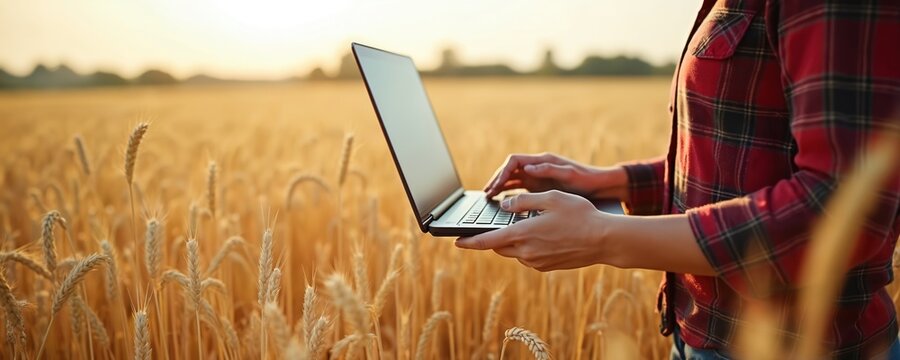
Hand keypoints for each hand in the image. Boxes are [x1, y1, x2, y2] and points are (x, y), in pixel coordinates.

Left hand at [455, 190, 609, 271]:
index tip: (456, 242)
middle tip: (493, 227)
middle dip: (493, 238)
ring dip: (512, 241)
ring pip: (514, 252)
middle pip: (499, 247)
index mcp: (523, 235)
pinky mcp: (547, 267)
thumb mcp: (550, 198)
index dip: (469, 242)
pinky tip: (542, 235)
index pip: (487, 241)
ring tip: (526, 226)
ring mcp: (537, 262)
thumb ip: (524, 201)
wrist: (604, 240)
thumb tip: (505, 205)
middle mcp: (527, 252)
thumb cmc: (579, 215)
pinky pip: (528, 257)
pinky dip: (527, 247)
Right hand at [482, 153, 626, 200]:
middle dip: (496, 180)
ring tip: (489, 198)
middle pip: (510, 171)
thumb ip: (548, 170)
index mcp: (542, 161)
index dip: (502, 172)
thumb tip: (528, 167)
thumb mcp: (569, 175)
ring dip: (500, 188)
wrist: (601, 187)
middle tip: (486, 194)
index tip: (495, 185)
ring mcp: (538, 177)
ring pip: (512, 180)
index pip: (514, 161)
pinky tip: (503, 203)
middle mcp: (537, 167)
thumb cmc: (587, 179)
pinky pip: (520, 189)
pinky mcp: (540, 188)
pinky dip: (510, 194)